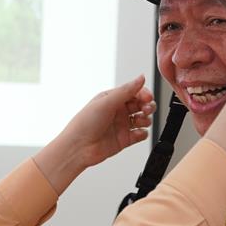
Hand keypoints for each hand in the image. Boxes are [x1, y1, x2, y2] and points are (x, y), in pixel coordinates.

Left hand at [34, 75, 155, 193]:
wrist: (78, 148)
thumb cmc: (84, 124)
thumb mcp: (106, 102)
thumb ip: (126, 90)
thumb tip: (140, 78)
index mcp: (112, 99)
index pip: (134, 92)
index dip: (144, 94)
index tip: (148, 97)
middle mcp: (118, 111)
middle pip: (141, 105)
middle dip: (147, 106)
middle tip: (146, 109)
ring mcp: (121, 125)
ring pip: (143, 119)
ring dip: (146, 119)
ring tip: (141, 121)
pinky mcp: (124, 139)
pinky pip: (140, 135)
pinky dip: (143, 133)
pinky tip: (138, 133)